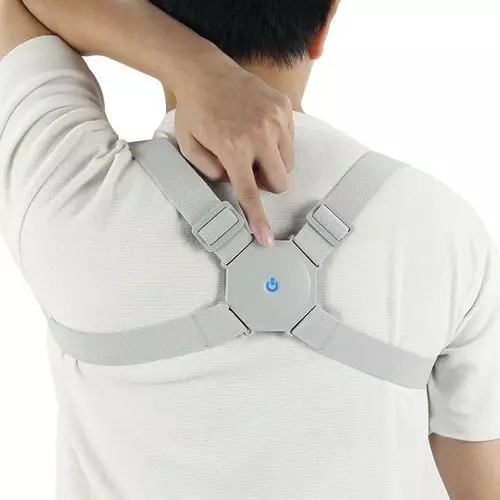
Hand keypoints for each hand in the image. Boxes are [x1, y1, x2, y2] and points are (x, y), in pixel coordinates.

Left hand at [173, 55, 294, 246]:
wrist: (206, 71)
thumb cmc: (195, 110)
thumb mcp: (188, 145)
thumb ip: (208, 170)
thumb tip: (231, 180)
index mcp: (233, 147)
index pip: (250, 192)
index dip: (258, 219)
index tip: (266, 239)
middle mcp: (259, 134)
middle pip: (280, 182)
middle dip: (266, 184)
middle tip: (248, 169)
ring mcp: (275, 119)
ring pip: (287, 164)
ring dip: (272, 164)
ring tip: (252, 146)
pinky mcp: (284, 107)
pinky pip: (291, 142)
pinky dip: (278, 145)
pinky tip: (259, 130)